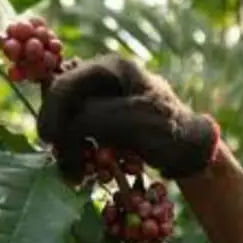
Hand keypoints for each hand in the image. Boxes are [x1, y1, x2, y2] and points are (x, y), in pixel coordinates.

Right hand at [37, 55, 219, 179]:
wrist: (192, 150)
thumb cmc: (170, 131)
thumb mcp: (135, 121)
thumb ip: (98, 117)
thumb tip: (66, 126)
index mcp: (112, 68)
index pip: (68, 83)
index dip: (53, 110)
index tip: (50, 140)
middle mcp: (102, 80)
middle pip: (62, 102)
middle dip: (59, 131)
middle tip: (61, 160)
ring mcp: (101, 100)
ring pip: (68, 121)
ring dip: (66, 147)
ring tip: (73, 174)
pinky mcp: (102, 122)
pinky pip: (79, 135)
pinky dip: (77, 153)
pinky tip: (80, 173)